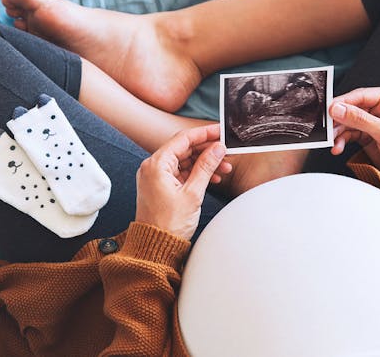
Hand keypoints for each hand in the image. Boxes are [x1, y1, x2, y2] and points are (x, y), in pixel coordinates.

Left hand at [135, 124, 229, 239]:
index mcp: (156, 165)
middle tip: (226, 152)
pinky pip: (181, 173)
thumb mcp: (193, 193)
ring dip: (204, 163)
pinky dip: (196, 174)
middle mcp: (153, 167)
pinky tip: (212, 178)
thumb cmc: (169, 224)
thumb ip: (205, 167)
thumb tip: (217, 148)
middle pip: (184, 149)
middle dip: (207, 151)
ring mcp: (156, 177)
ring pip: (184, 161)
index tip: (220, 131)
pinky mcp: (160, 186)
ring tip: (224, 169)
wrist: (155, 248)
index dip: (204, 134)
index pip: (183, 139)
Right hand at [329, 87, 379, 174]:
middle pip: (352, 108)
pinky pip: (349, 133)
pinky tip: (338, 146)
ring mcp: (372, 120)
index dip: (344, 102)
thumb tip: (339, 109)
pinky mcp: (366, 133)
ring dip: (338, 131)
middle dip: (339, 118)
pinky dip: (342, 140)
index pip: (362, 95)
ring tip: (332, 140)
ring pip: (348, 121)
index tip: (329, 108)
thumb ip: (361, 120)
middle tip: (327, 126)